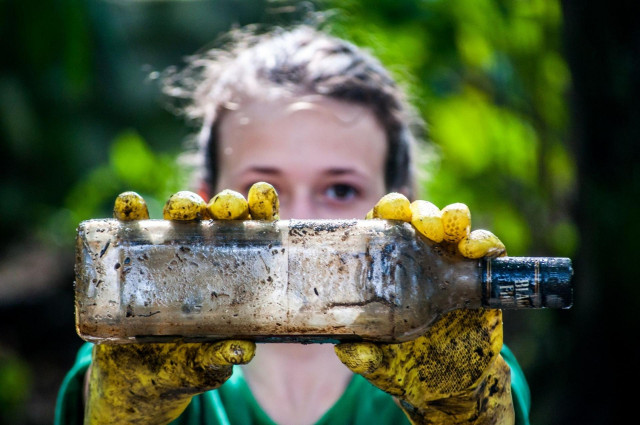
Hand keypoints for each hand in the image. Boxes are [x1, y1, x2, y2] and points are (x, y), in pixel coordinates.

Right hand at [85, 183, 278, 424]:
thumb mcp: (204, 365)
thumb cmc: (181, 367)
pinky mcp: (132, 257)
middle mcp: (205, 256)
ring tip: (183, 209)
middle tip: (226, 208)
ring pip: (180, 214)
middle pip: (220, 217)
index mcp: (234, 274)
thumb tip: (243, 350)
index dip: (261, 208)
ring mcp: (168, 253)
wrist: (131, 382)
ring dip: (184, 203)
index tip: (261, 197)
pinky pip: (131, 227)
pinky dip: (130, 211)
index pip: (255, 232)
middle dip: (225, 204)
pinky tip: (130, 206)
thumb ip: (221, 357)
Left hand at [336, 193, 514, 424]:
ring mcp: (452, 266)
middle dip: (424, 214)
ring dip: (454, 220)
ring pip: (454, 227)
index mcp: (391, 270)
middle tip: (426, 225)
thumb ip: (367, 357)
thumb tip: (346, 350)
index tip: (390, 210)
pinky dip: (486, 244)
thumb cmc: (411, 367)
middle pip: (420, 220)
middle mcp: (421, 261)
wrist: (455, 388)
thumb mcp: (383, 363)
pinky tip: (480, 250)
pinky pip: (487, 252)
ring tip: (454, 230)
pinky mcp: (480, 279)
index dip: (387, 211)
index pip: (385, 228)